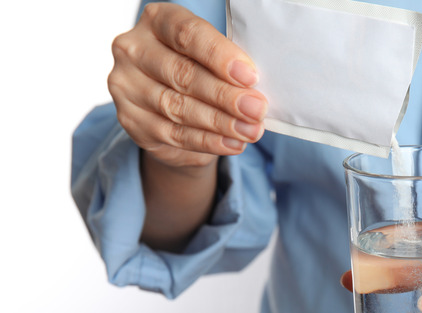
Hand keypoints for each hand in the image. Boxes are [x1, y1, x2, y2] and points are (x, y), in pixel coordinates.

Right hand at [108, 3, 267, 168]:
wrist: (170, 108)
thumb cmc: (199, 70)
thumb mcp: (212, 57)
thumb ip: (227, 65)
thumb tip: (255, 89)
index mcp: (158, 21)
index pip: (187, 34)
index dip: (219, 55)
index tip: (250, 76)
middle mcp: (134, 49)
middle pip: (183, 74)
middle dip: (225, 95)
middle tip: (256, 109)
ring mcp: (127, 85)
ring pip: (178, 108)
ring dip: (220, 122)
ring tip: (250, 130)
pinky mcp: (131, 120)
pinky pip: (173, 134)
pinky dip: (208, 141)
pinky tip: (232, 143)